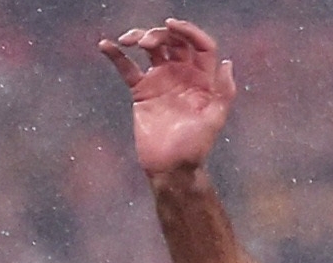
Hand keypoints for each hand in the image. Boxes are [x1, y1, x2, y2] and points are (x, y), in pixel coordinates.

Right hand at [98, 20, 237, 176]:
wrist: (171, 168)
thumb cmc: (195, 147)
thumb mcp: (214, 119)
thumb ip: (223, 92)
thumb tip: (227, 62)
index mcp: (203, 79)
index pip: (200, 46)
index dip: (188, 31)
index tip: (171, 24)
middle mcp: (183, 75)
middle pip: (174, 42)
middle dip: (160, 34)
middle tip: (147, 42)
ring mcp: (161, 80)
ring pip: (152, 49)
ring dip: (141, 37)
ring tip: (129, 41)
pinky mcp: (142, 90)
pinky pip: (127, 68)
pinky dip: (116, 55)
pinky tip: (105, 45)